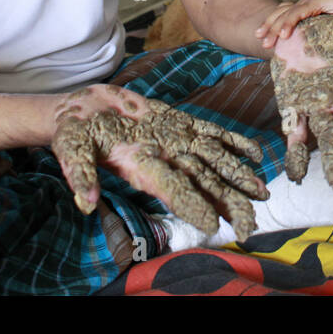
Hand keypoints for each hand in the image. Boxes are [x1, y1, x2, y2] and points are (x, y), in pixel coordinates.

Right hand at [51, 84, 269, 240]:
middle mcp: (163, 158)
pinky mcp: (178, 122)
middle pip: (201, 183)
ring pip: (213, 160)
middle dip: (227, 203)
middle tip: (252, 224)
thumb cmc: (72, 132)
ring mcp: (174, 141)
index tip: (214, 223)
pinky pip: (212, 133)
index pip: (171, 189)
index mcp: (140, 167)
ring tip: (262, 193)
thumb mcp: (70, 149)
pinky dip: (234, 142)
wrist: (81, 109)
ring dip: (238, 176)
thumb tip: (84, 203)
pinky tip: (255, 153)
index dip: (192, 205)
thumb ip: (80, 174)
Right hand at [255, 0, 332, 48]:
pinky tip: (262, 31)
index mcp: (312, 3)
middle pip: (284, 14)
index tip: (283, 36)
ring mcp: (298, 4)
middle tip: (265, 43)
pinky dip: (270, 21)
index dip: (289, 24)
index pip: (297, 13)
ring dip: (268, 24)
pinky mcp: (298, 7)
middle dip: (273, 28)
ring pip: (278, 13)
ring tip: (258, 36)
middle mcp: (302, 3)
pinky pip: (280, 13)